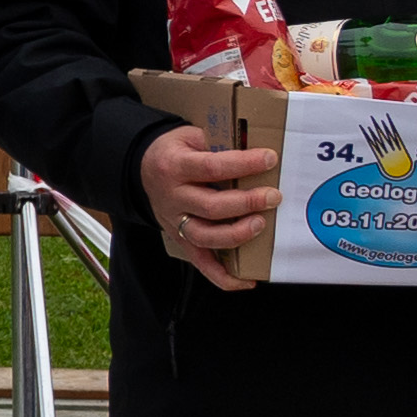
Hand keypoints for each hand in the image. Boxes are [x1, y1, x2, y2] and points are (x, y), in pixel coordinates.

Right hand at [142, 126, 278, 290]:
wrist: (143, 167)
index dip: (243, 164)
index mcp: (174, 166)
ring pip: (205, 236)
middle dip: (246, 202)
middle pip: (211, 206)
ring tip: (260, 224)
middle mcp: (172, 197)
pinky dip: (223, 276)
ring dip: (237, 234)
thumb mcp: (191, 136)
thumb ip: (219, 144)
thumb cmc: (175, 151)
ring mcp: (174, 221)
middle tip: (273, 196)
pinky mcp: (180, 239)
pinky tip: (246, 280)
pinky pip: (200, 263)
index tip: (269, 159)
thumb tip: (257, 150)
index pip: (212, 167)